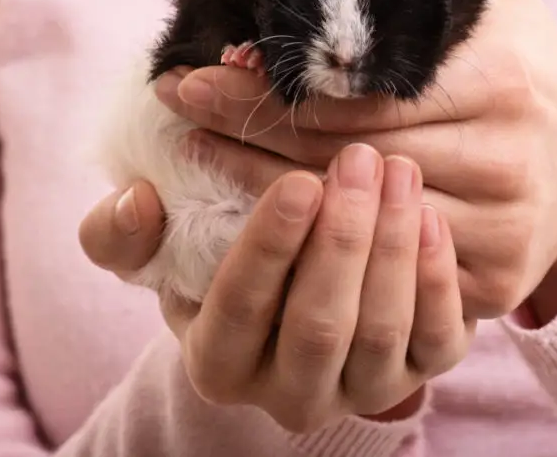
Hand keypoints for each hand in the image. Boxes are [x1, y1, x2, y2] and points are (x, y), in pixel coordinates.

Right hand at [79, 144, 473, 431]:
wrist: (294, 290)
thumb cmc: (223, 260)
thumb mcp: (163, 250)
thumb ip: (120, 232)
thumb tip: (136, 200)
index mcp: (218, 364)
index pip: (239, 309)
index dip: (270, 247)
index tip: (299, 181)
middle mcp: (289, 395)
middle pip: (319, 325)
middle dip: (343, 239)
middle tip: (359, 162)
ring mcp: (358, 390)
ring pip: (380, 331)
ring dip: (391, 247)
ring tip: (399, 172)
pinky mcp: (416, 374)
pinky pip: (436, 340)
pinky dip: (436, 279)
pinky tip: (430, 217)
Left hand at [152, 0, 556, 324]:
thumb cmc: (524, 64)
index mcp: (496, 82)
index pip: (353, 97)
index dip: (266, 89)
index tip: (196, 72)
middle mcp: (502, 159)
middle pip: (345, 160)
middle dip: (246, 135)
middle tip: (181, 112)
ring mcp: (498, 229)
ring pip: (356, 223)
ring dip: (267, 194)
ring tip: (201, 158)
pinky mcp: (493, 281)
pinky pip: (388, 274)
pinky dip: (323, 250)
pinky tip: (271, 223)